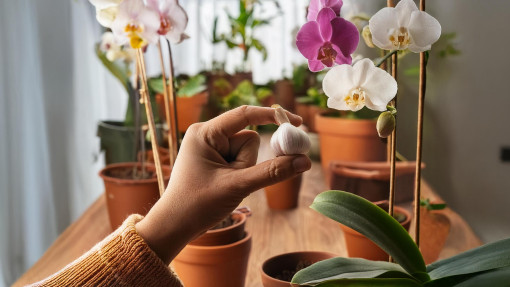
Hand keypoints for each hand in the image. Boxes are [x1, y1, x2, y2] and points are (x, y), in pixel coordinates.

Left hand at [136, 106, 311, 263]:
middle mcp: (207, 134)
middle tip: (232, 181)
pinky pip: (238, 161)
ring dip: (243, 171)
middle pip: (248, 139)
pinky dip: (239, 174)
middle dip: (248, 162)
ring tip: (224, 187)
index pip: (245, 114)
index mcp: (205, 132)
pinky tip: (223, 187)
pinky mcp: (213, 159)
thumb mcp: (238, 186)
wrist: (174, 226)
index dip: (273, 116)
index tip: (298, 123)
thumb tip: (305, 161)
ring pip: (245, 152)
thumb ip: (272, 172)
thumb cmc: (198, 204)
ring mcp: (210, 147)